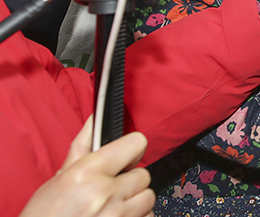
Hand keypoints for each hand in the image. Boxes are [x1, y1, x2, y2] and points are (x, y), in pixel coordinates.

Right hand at [19, 116, 153, 216]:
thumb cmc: (44, 216)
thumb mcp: (59, 180)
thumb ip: (83, 147)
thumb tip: (96, 119)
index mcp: (86, 173)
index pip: (136, 144)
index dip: (131, 151)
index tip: (125, 158)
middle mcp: (104, 194)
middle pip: (144, 176)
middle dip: (129, 183)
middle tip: (108, 192)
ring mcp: (118, 216)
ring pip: (148, 199)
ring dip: (134, 204)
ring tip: (110, 209)